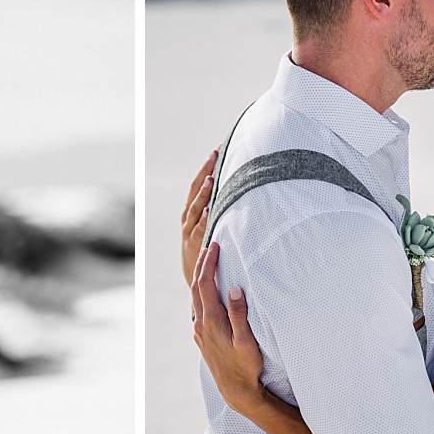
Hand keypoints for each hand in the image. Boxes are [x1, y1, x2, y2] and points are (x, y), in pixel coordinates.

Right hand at [180, 148, 217, 285]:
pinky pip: (199, 231)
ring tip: (213, 179)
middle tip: (215, 154)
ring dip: (204, 193)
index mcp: (193, 214)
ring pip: (195, 208)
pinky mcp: (193, 247)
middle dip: (205, 172)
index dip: (206, 168)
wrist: (197, 283)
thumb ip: (223, 217)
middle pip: (195, 191)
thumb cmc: (211, 254)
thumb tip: (243, 197)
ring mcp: (190, 233)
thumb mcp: (214, 233)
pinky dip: (204, 219)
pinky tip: (211, 210)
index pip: (199, 185)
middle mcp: (189, 220)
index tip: (217, 150)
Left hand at [191, 241, 265, 413]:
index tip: (215, 246)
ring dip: (201, 280)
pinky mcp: (202, 338)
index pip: (206, 284)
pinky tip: (210, 294)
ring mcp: (200, 332)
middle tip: (209, 248)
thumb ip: (239, 314)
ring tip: (208, 265)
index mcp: (212, 321)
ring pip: (196, 299)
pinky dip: (203, 295)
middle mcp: (202, 324)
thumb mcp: (247, 340)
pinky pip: (199, 310)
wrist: (235, 390)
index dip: (209, 263)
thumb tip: (233, 289)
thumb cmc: (245, 366)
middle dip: (203, 266)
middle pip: (197, 288)